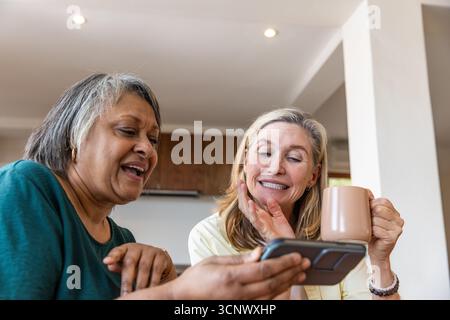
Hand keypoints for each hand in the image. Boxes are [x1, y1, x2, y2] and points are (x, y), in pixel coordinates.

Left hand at [103, 243, 176, 295]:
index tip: (106, 262)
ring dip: (140, 283)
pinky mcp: (161, 256)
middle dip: (127, 280)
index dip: (112, 256)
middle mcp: (138, 248)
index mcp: (126, 249)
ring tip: (137, 294)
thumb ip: (118, 265)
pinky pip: (156, 270)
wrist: (160, 260)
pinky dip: (153, 281)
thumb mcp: (127, 264)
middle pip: (130, 262)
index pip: (118, 251)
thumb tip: (110, 266)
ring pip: (144, 267)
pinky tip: (150, 289)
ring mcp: (150, 251)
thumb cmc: (139, 263)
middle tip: (125, 294)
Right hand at [169, 247, 310, 299]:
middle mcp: (238, 293)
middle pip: (272, 283)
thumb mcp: (214, 261)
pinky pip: (264, 303)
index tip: (296, 256)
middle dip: (291, 272)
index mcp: (231, 277)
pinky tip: (285, 287)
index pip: (264, 269)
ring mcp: (240, 303)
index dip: (283, 262)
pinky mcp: (240, 308)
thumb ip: (239, 258)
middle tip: (305, 263)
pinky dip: (277, 294)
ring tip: (300, 274)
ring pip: (271, 295)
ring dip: (288, 284)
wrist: (183, 300)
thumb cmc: (196, 279)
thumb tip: (260, 252)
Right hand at [237, 181, 294, 241]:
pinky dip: (252, 212)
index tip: (241, 182)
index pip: (249, 202)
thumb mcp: (280, 218)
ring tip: (242, 188)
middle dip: (241, 193)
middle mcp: (258, 220)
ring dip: (244, 199)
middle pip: (245, 205)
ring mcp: (260, 225)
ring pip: (247, 211)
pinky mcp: (264, 231)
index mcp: (261, 216)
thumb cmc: (285, 236)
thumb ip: (274, 208)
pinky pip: (256, 221)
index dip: (244, 193)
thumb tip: (269, 198)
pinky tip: (251, 203)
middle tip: (239, 182)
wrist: (291, 248)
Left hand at [367, 190, 404, 263]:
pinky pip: (376, 229)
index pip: (384, 201)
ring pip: (376, 220)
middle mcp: (399, 220)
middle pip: (380, 209)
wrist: (375, 252)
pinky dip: (371, 232)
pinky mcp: (393, 237)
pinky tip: (372, 235)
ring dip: (369, 225)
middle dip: (370, 214)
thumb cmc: (372, 234)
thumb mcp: (372, 217)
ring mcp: (397, 229)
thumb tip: (366, 192)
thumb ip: (372, 205)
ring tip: (370, 230)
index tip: (367, 210)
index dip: (372, 204)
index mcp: (395, 213)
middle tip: (367, 222)